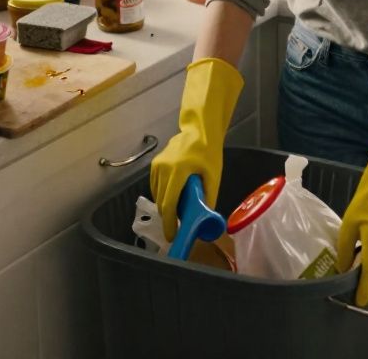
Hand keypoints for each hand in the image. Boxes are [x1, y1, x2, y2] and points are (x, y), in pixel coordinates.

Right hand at [149, 58, 243, 240]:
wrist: (198, 130)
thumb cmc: (208, 152)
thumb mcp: (214, 176)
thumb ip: (209, 197)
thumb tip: (206, 219)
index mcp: (178, 171)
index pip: (169, 203)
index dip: (169, 223)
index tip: (172, 236)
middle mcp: (163, 168)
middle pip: (161, 202)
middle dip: (168, 217)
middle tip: (178, 227)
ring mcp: (156, 166)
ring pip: (157, 196)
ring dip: (166, 207)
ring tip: (179, 211)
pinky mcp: (154, 164)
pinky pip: (155, 187)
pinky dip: (163, 196)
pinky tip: (174, 197)